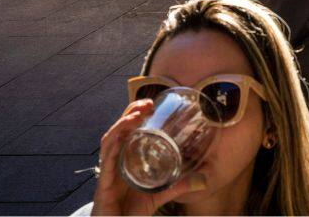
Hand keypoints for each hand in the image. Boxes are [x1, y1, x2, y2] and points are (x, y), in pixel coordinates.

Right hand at [92, 100, 208, 215]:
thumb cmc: (131, 212)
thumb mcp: (159, 195)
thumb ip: (178, 186)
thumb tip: (204, 180)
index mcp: (126, 160)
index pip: (129, 132)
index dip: (137, 116)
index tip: (152, 104)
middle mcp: (115, 161)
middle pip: (119, 130)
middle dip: (131, 113)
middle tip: (148, 102)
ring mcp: (108, 170)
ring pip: (111, 139)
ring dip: (122, 123)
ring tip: (137, 113)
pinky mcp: (104, 181)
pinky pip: (107, 157)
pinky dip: (113, 142)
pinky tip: (122, 132)